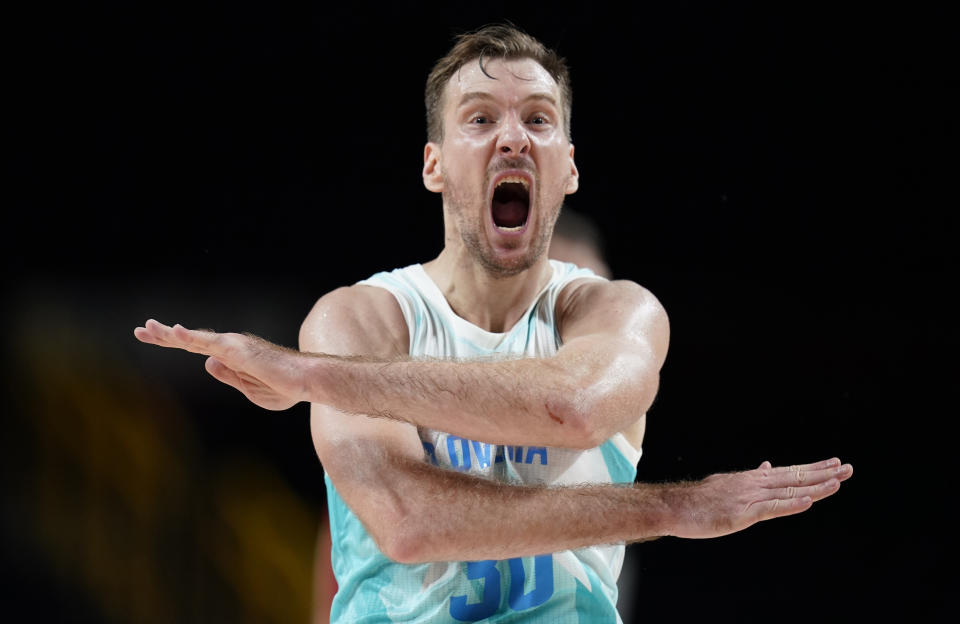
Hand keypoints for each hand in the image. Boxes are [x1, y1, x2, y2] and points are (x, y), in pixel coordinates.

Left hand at [134, 319, 304, 409]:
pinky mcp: (237, 349)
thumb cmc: (284, 388)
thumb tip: (207, 363)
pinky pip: (209, 341)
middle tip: (140, 330)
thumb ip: (228, 376)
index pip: (198, 348)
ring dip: (170, 334)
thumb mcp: (250, 390)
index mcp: (232, 358)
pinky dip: (190, 337)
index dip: (176, 342)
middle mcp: (230, 347)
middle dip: (164, 335)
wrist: (305, 382)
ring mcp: (233, 346)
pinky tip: (174, 332)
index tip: (154, 338)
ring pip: (195, 339)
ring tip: (147, 329)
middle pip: (191, 340)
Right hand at [664, 458, 852, 538]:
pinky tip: (808, 501)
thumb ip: (750, 477)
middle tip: (847, 468)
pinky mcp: (742, 513)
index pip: (789, 472)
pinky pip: (772, 508)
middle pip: (794, 477)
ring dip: (815, 486)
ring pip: (788, 490)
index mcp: (752, 480)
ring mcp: (749, 498)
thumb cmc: (699, 500)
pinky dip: (791, 504)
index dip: (813, 470)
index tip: (834, 465)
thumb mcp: (728, 484)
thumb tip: (767, 466)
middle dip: (823, 473)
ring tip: (837, 481)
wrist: (675, 507)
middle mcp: (755, 484)